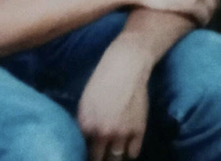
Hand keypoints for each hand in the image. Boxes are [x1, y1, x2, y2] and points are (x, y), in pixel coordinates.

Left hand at [77, 46, 151, 160]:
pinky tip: (126, 147)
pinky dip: (129, 152)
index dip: (84, 152)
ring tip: (112, 153)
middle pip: (98, 159)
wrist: (126, 68)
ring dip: (113, 157)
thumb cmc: (102, 80)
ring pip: (116, 158)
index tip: (88, 152)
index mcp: (85, 125)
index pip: (81, 150)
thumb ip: (83, 123)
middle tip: (99, 156)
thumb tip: (84, 140)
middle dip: (98, 158)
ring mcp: (121, 134)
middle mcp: (102, 133)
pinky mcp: (138, 131)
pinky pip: (132, 153)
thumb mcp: (85, 102)